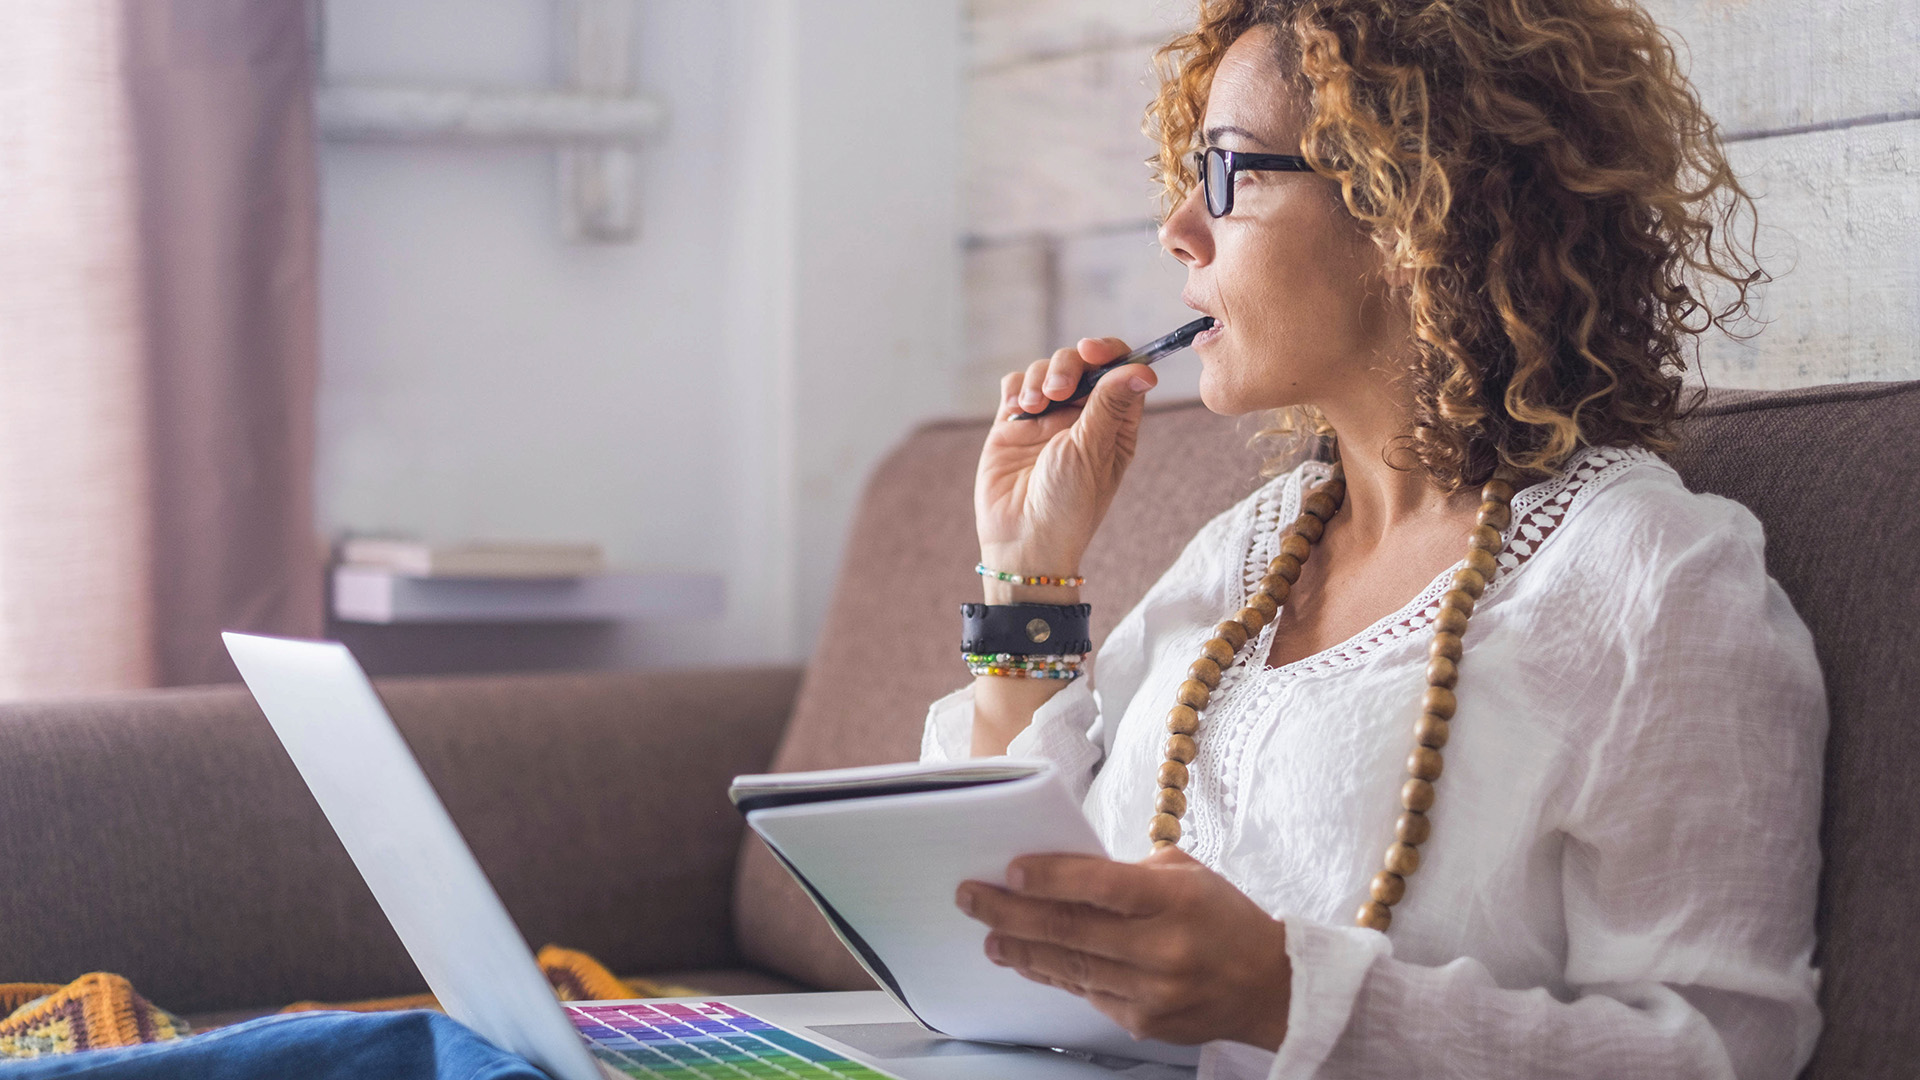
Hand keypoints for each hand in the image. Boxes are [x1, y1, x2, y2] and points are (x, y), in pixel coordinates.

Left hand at [955, 845, 1290, 1049]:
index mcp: (1176, 900)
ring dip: (1022, 949)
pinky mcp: (1144, 1021)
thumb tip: (1065, 873)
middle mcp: (1163, 948)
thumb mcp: (1188, 875)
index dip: (1051, 877)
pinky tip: (1028, 961)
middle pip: (1072, 929)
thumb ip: (1130, 873)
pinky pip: (1086, 993)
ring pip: (1070, 967)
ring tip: (989, 934)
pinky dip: (1053, 974)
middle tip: (972, 898)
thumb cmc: (1223, 919)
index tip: (1011, 870)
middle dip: (1012, 912)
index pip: (1101, 885)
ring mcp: (1152, 990)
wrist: (1268, 986)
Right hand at [975, 338, 1158, 578]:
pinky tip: (1018, 411)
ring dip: (1038, 378)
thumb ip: (1110, 404)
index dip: (1110, 352)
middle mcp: (1082, 417)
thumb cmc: (1069, 504)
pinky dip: (1016, 389)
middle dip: (1067, 366)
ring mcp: (1046, 419)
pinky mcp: (1013, 424)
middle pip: (1080, 363)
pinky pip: (1015, 386)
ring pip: (1044, 369)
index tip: (1093, 350)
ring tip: (1032, 408)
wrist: (1023, 539)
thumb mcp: (1094, 450)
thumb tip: (1144, 369)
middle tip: (1058, 391)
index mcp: (1114, 424)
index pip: (1120, 371)